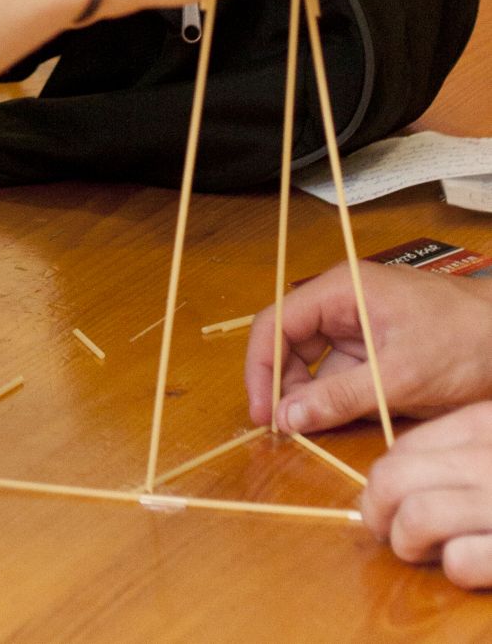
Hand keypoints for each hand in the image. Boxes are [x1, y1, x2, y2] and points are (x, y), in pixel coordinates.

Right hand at [245, 262, 491, 434]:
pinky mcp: (378, 353)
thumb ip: (340, 397)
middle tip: (284, 431)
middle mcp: (344, 306)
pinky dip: (338, 403)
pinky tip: (339, 425)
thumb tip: (287, 418)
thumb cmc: (463, 340)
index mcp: (342, 291)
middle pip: (292, 344)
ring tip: (311, 433)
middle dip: (285, 387)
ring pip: (317, 366)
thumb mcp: (399, 376)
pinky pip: (344, 378)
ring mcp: (362, 330)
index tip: (261, 412)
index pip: (277, 323)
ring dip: (312, 399)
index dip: (261, 367)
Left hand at [361, 407, 491, 587]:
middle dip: (379, 514)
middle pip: (391, 479)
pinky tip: (476, 563)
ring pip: (415, 518)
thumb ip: (452, 453)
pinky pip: (458, 561)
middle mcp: (486, 456)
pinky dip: (458, 568)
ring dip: (412, 544)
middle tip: (394, 534)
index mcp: (481, 424)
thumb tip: (386, 484)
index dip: (381, 484)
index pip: (400, 448)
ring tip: (436, 550)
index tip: (389, 506)